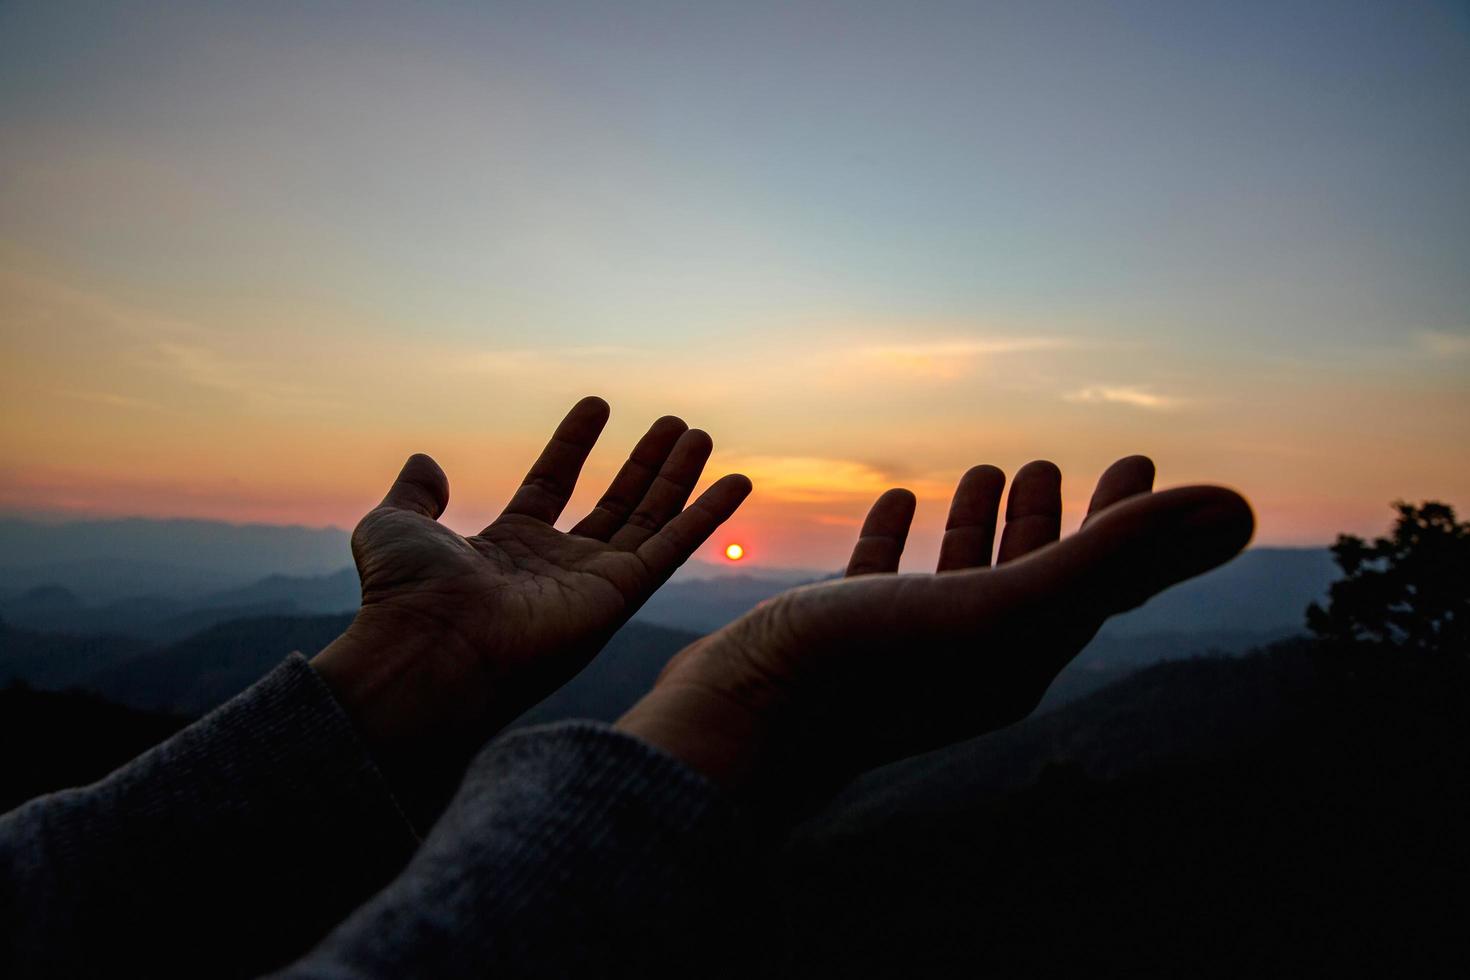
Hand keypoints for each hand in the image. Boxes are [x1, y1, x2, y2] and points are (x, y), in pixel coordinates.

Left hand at [314, 396, 750, 815]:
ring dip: (677, 477)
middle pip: (614, 505)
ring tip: (700, 434)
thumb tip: (425, 461)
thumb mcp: (396, 525)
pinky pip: (674, 548)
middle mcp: (558, 568)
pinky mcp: (621, 597)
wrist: (433, 649)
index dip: (574, 444)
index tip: (597, 405)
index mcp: (508, 550)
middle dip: (644, 464)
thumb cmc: (407, 597)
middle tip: (674, 424)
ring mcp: (593, 584)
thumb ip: (415, 493)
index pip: (552, 485)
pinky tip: (736, 481)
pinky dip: (707, 515)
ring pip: (650, 521)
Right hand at [616, 456, 1251, 810]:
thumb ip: (1116, 556)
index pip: (1095, 580)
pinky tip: (902, 496)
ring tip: (989, 468)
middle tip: (1059, 463)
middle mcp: (969, 657)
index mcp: (1020, 658)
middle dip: (1051, 519)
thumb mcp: (1003, 605)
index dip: (1125, 520)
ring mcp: (903, 649)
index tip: (1137, 458)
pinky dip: (901, 533)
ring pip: (957, 577)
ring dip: (979, 523)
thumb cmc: (868, 670)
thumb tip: (1239, 508)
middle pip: (1030, 578)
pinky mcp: (842, 635)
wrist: (739, 725)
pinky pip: (884, 575)